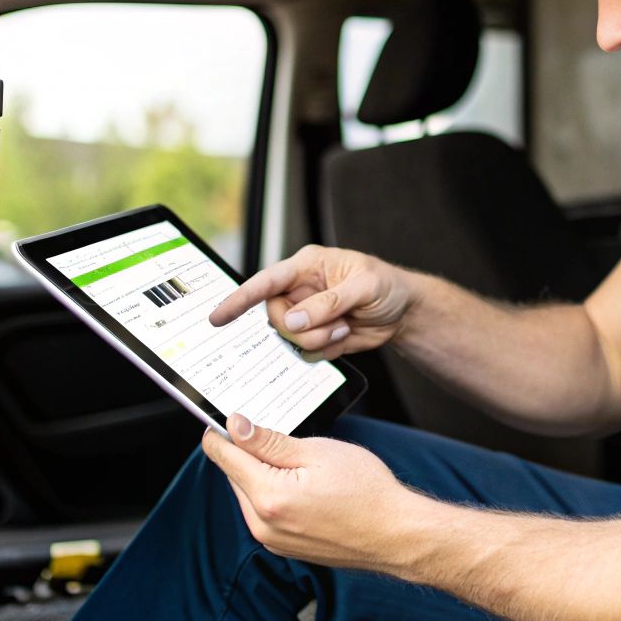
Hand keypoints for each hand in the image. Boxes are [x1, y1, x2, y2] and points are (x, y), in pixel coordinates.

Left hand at [201, 413, 415, 570]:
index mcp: (269, 496)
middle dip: (246, 453)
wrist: (394, 534)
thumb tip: (235, 426)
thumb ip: (269, 441)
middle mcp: (262, 524)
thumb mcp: (317, 451)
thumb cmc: (365, 490)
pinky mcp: (282, 547)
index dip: (219, 433)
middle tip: (274, 435)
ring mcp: (271, 540)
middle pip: (235, 476)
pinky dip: (272, 494)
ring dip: (260, 475)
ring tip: (297, 463)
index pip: (224, 458)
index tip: (220, 418)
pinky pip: (263, 513)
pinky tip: (302, 485)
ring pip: (249, 494)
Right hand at [210, 244, 417, 358]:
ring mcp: (306, 316)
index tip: (218, 317)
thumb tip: (294, 319)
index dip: (240, 299)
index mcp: (306, 267)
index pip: (265, 282)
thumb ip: (328, 302)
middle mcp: (300, 291)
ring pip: (289, 339)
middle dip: (301, 328)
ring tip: (344, 326)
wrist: (402, 312)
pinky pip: (306, 352)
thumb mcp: (364, 287)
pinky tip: (344, 335)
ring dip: (318, 340)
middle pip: (275, 317)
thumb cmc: (386, 286)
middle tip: (336, 323)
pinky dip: (326, 350)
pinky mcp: (315, 336)